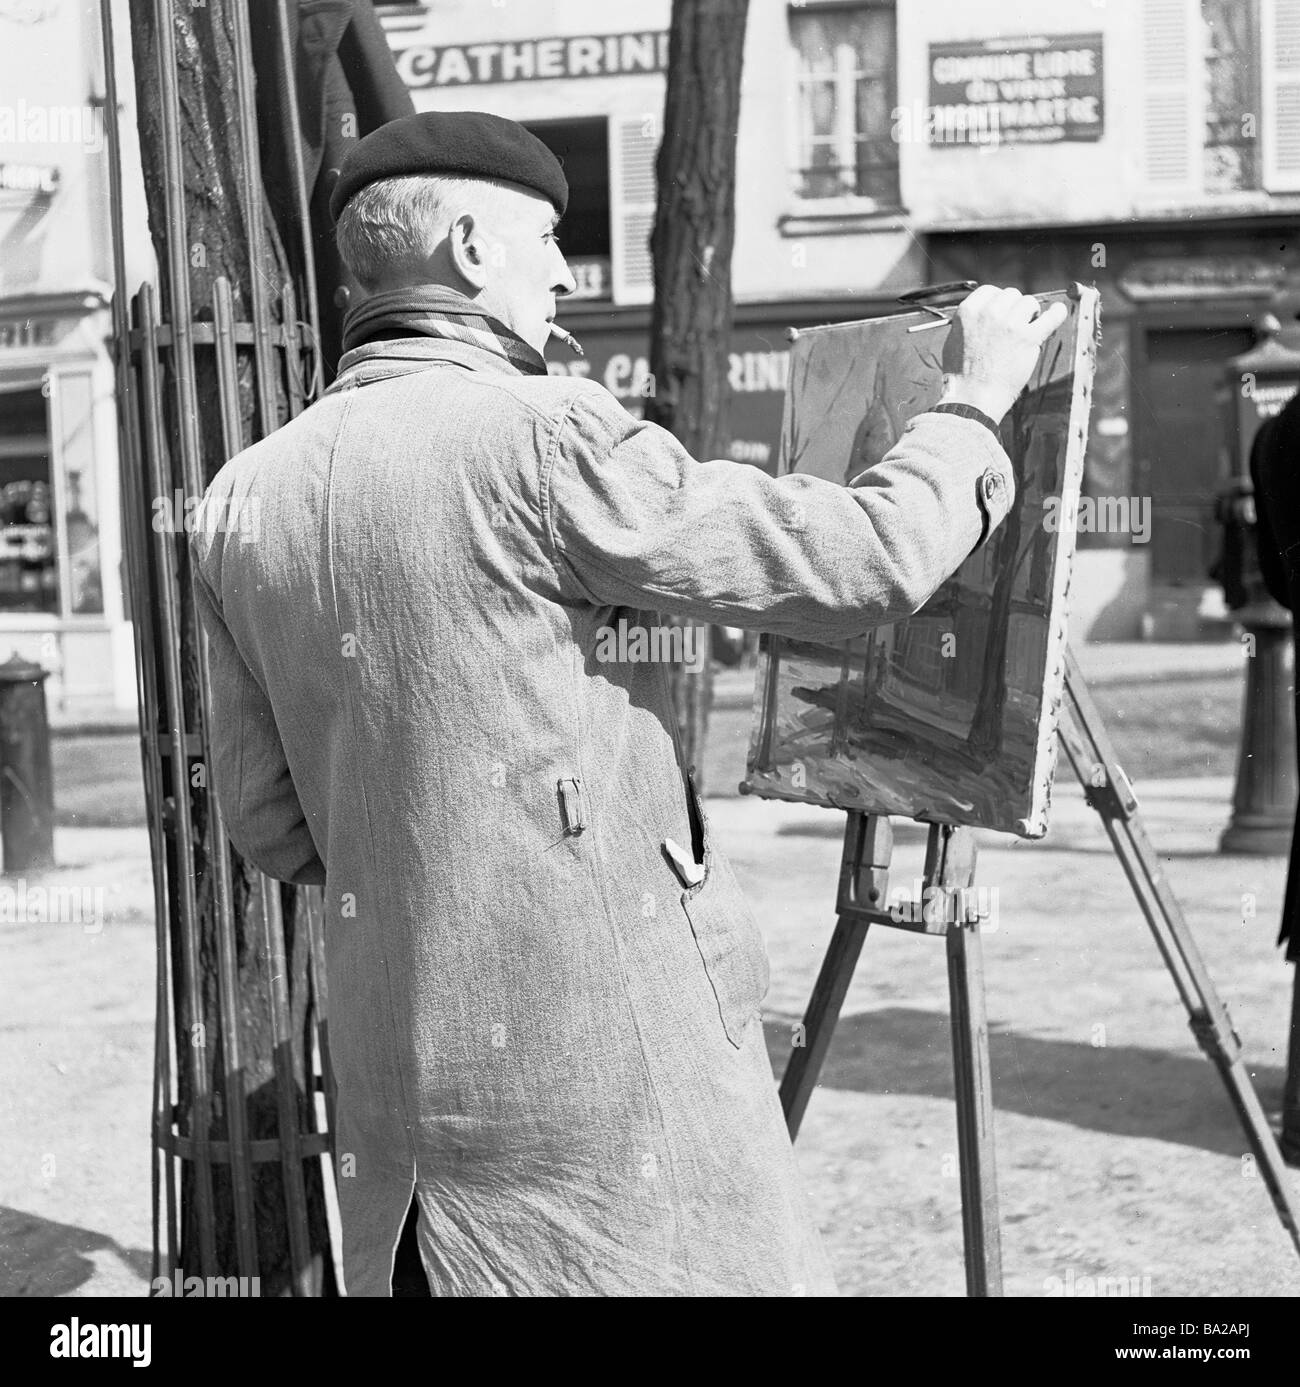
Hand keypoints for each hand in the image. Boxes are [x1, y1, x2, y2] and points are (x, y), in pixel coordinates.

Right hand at [938, 285, 1068, 423]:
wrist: (971, 398)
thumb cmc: (961, 375)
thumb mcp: (953, 340)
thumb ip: (969, 323)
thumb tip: (983, 313)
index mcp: (968, 311)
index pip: (989, 291)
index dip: (998, 301)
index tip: (1002, 312)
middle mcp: (989, 313)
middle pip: (1011, 294)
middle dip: (1014, 307)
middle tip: (1014, 324)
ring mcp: (1010, 324)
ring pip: (1028, 302)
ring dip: (1030, 313)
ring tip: (1027, 328)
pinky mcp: (1028, 338)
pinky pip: (1050, 316)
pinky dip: (1056, 313)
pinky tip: (1057, 312)